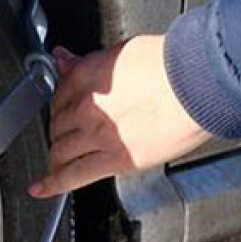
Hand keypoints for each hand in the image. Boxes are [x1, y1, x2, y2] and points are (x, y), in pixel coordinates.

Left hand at [30, 36, 211, 197]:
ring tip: (60, 160)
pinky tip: (41, 189)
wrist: (199, 84)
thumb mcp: (122, 51)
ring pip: (59, 151)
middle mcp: (85, 107)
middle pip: (56, 125)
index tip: (62, 108)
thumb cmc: (172, 65)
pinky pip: (72, 176)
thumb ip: (87, 62)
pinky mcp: (114, 159)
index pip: (57, 94)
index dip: (59, 104)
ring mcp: (97, 135)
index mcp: (86, 77)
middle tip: (68, 134)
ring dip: (58, 156)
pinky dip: (52, 184)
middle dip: (60, 130)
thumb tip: (64, 57)